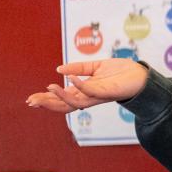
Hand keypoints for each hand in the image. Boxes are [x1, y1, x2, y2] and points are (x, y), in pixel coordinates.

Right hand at [26, 59, 148, 112]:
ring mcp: (98, 96)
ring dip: (60, 96)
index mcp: (84, 91)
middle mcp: (89, 97)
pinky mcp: (107, 92)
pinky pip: (90, 91)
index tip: (31, 99)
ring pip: (75, 102)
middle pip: (64, 105)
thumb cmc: (121, 72)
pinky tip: (70, 79)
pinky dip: (79, 85)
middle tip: (32, 101)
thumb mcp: (96, 67)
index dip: (46, 99)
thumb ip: (79, 68)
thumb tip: (59, 69)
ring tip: (48, 88)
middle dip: (47, 104)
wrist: (141, 75)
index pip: (62, 99)